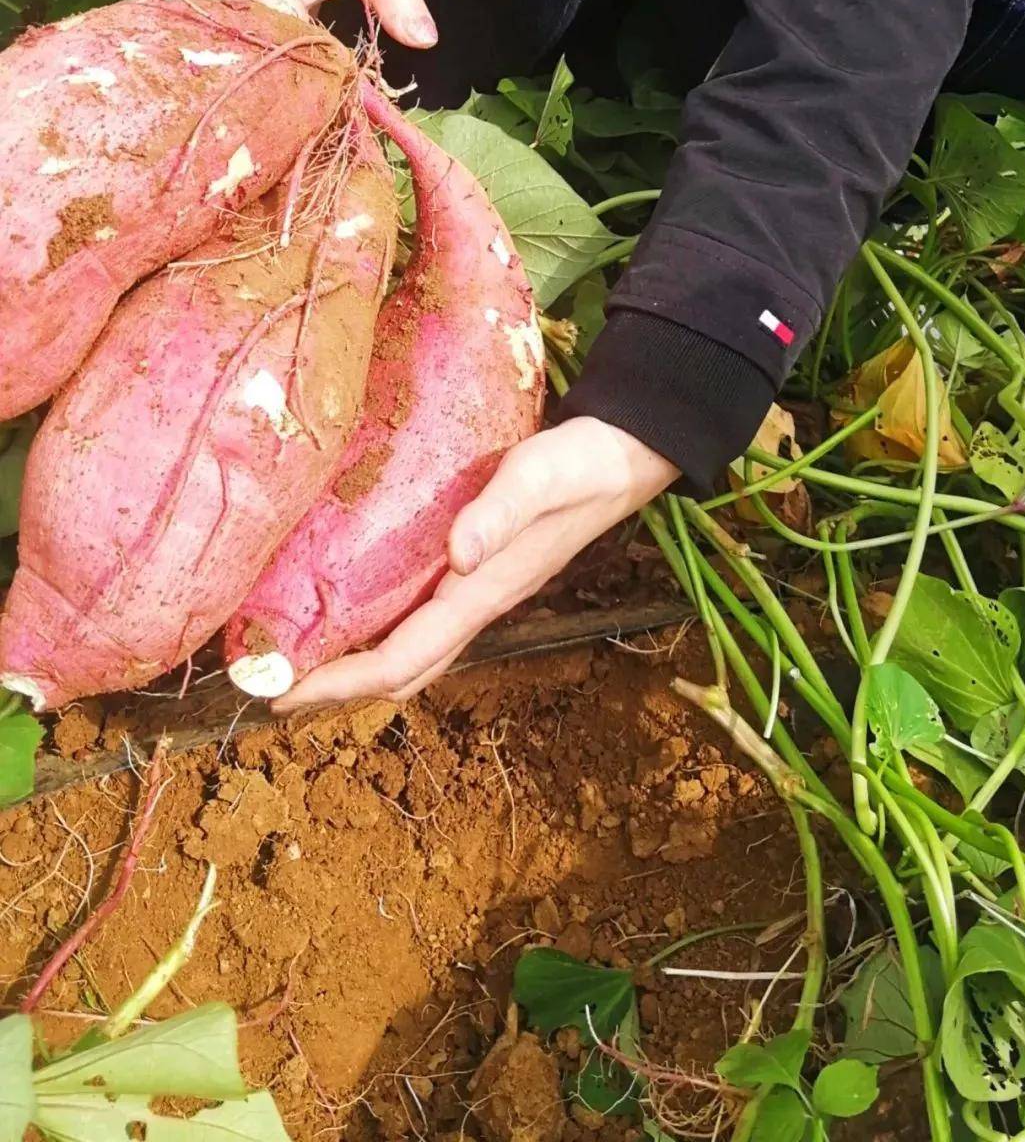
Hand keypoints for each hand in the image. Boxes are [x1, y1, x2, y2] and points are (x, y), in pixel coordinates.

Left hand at [271, 417, 678, 711]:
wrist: (625, 454)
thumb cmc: (579, 462)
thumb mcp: (539, 475)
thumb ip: (499, 512)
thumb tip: (457, 554)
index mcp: (484, 590)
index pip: (403, 657)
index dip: (343, 682)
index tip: (286, 692)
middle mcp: (480, 602)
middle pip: (405, 670)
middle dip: (342, 689)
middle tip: (277, 688)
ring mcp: (484, 591)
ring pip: (417, 651)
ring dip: (362, 667)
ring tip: (307, 661)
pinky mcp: (485, 570)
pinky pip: (427, 621)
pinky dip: (386, 635)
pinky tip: (361, 611)